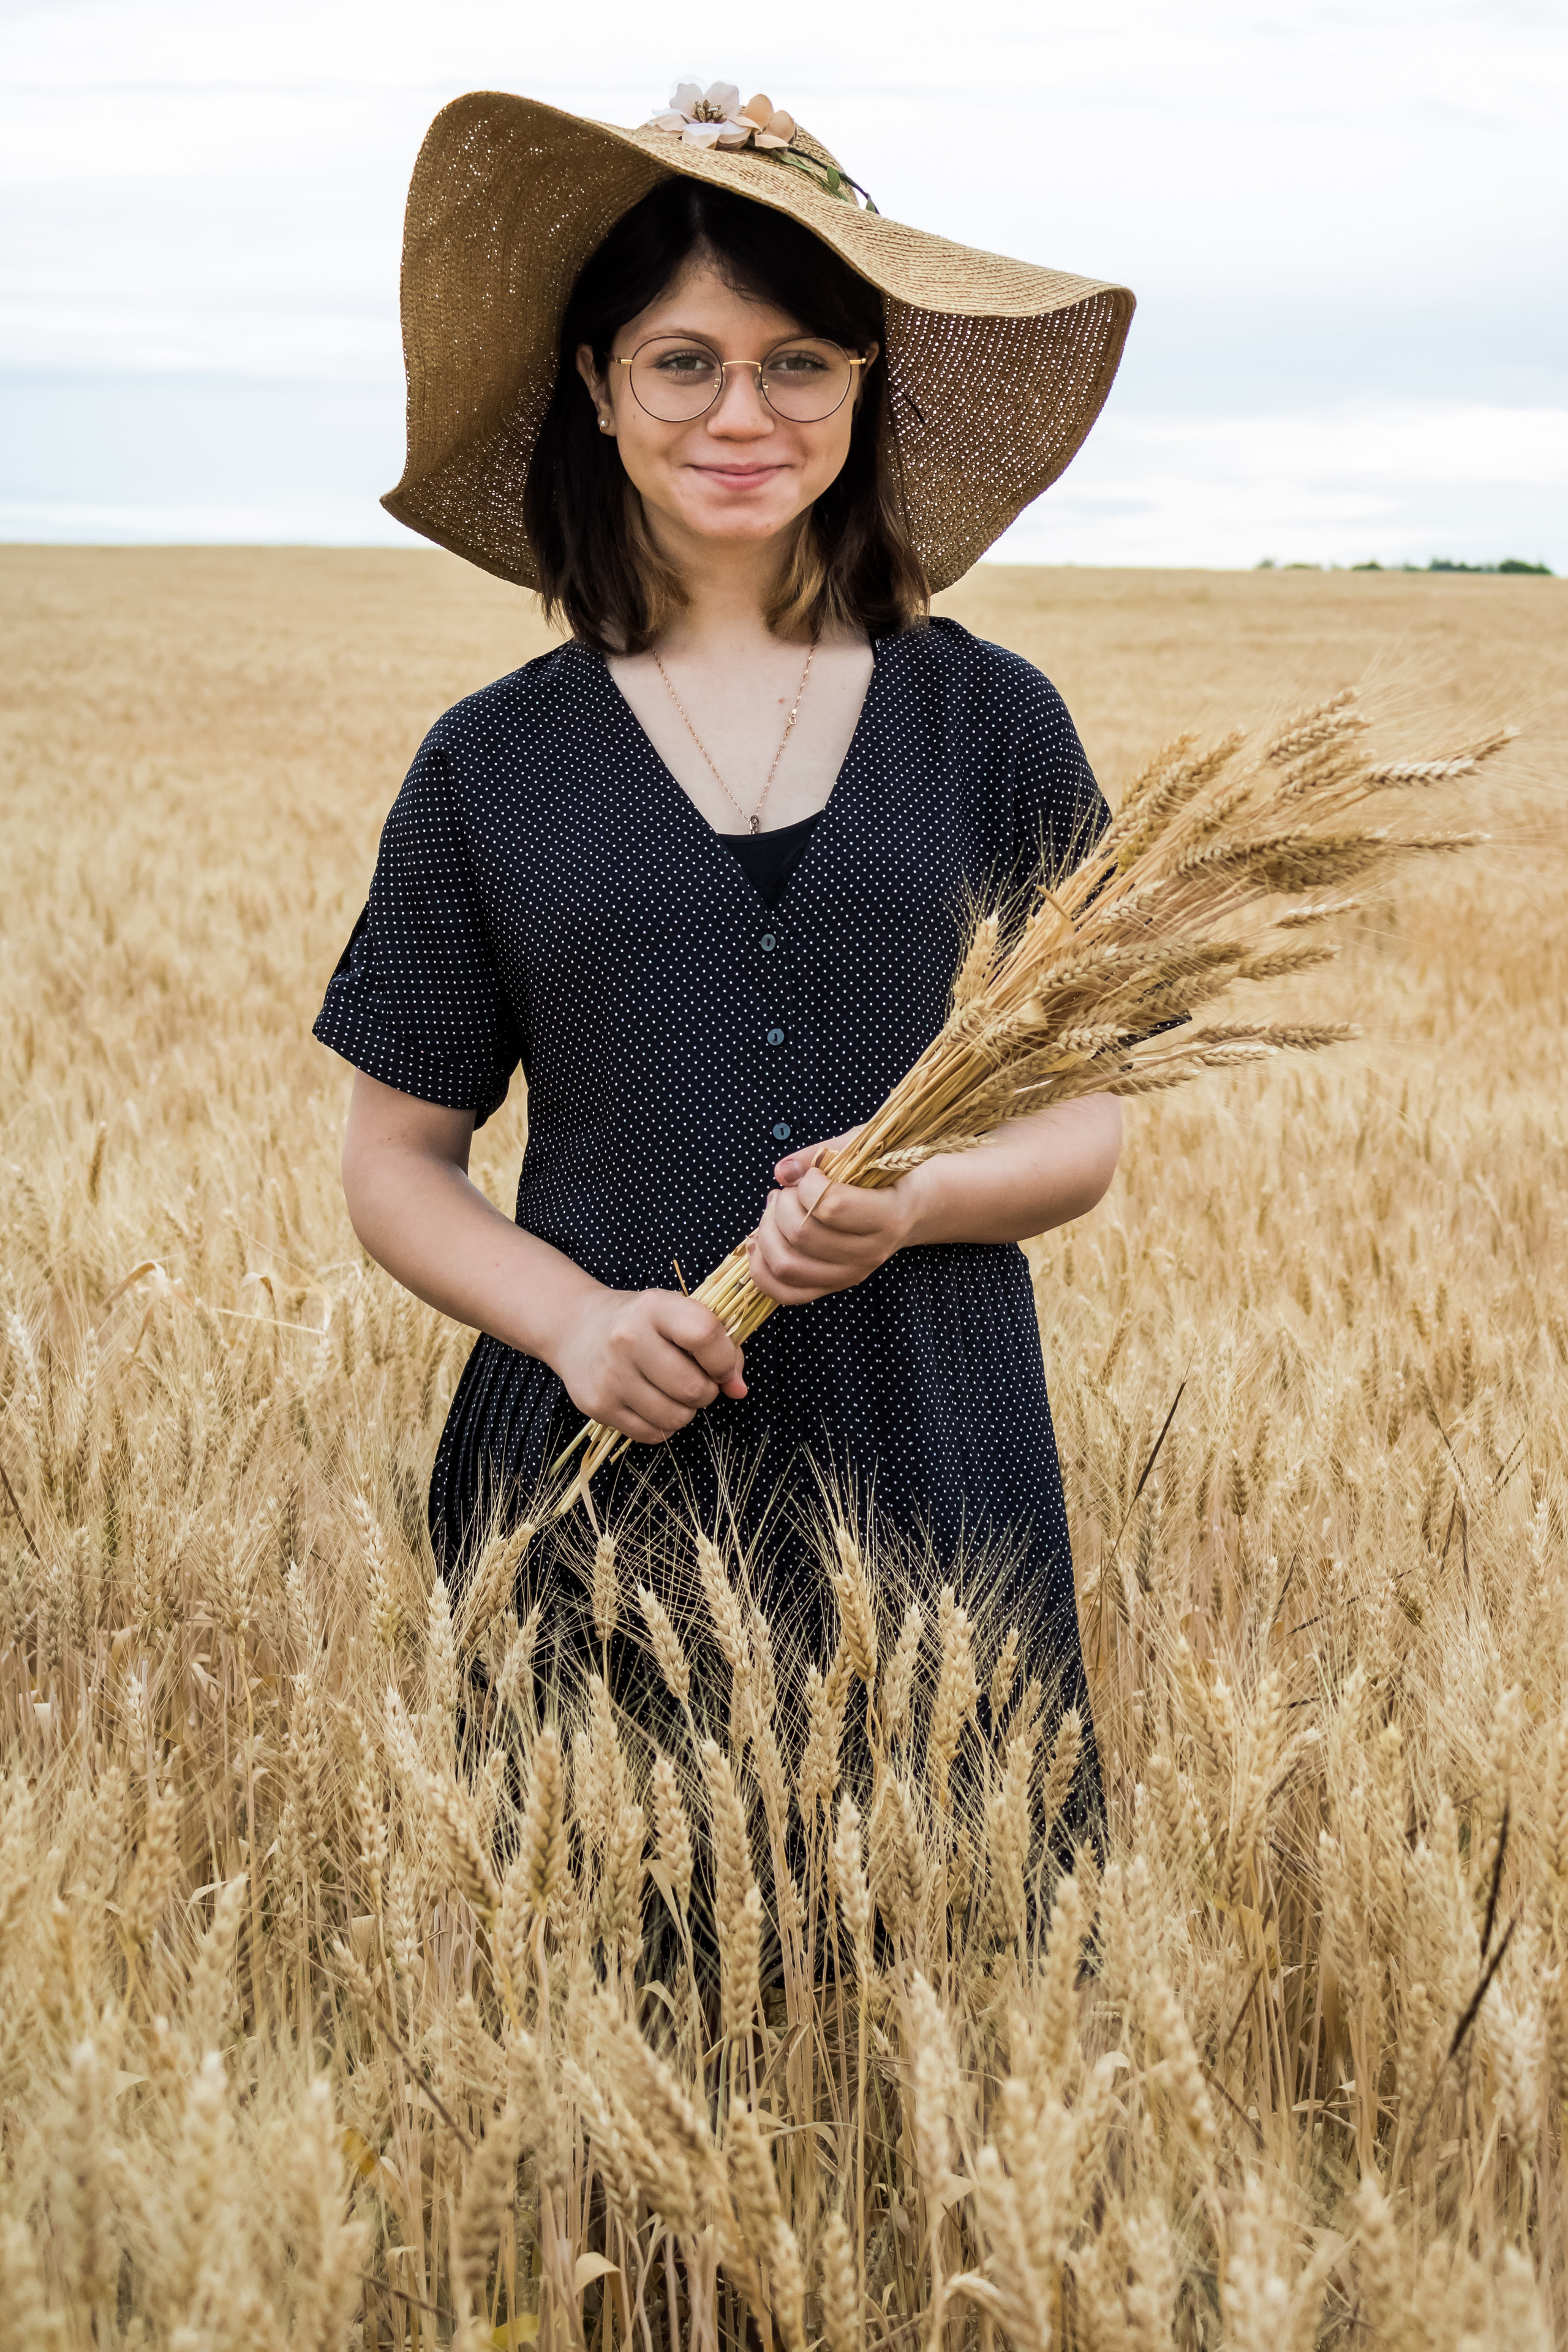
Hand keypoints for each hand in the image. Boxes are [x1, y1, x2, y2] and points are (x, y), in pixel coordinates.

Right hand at [552, 1287, 746, 1444]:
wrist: (576, 1328)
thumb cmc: (640, 1322)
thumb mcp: (677, 1314)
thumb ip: (718, 1344)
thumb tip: (738, 1390)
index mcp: (654, 1308)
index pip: (704, 1335)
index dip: (724, 1358)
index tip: (721, 1365)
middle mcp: (627, 1339)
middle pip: (693, 1388)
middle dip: (706, 1391)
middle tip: (695, 1380)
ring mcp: (610, 1375)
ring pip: (675, 1418)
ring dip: (685, 1411)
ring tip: (672, 1392)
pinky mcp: (598, 1406)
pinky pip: (652, 1434)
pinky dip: (661, 1425)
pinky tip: (651, 1403)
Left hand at [747, 1131, 919, 1306]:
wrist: (908, 1208)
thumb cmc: (882, 1174)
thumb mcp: (861, 1149)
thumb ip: (819, 1154)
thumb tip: (782, 1172)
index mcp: (887, 1217)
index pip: (831, 1207)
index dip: (808, 1185)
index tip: (813, 1175)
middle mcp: (870, 1253)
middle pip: (802, 1235)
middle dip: (781, 1205)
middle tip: (787, 1191)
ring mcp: (850, 1275)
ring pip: (788, 1265)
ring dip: (766, 1232)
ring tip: (773, 1211)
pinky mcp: (831, 1287)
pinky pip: (785, 1292)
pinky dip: (761, 1270)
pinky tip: (757, 1242)